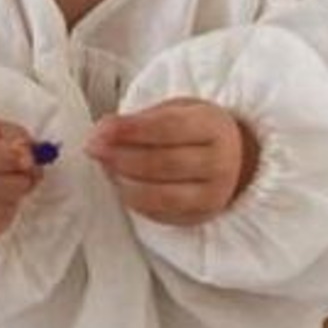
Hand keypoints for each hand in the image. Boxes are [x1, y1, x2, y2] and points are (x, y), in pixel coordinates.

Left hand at [85, 97, 258, 225]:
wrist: (232, 158)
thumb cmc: (195, 131)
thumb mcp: (175, 111)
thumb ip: (138, 120)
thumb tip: (102, 131)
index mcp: (213, 127)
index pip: (169, 128)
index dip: (131, 129)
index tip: (102, 128)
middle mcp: (219, 163)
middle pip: (163, 163)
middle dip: (121, 156)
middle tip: (94, 148)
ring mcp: (212, 195)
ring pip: (160, 194)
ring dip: (124, 181)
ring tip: (106, 167)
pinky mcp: (198, 216)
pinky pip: (159, 213)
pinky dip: (133, 200)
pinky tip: (121, 184)